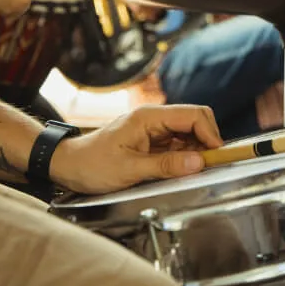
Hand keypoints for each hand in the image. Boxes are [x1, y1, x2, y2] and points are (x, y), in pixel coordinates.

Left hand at [51, 104, 222, 193]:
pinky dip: (185, 156)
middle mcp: (154, 118)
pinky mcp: (152, 141)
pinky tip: (180, 169)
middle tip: (208, 164)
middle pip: (195, 120)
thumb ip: (166, 166)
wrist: (68, 166)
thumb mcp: (130, 169)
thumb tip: (198, 163)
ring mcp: (154, 129)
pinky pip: (178, 144)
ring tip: (192, 170)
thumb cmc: (92, 165)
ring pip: (189, 133)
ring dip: (196, 150)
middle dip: (207, 140)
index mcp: (149, 117)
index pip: (193, 115)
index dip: (210, 134)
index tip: (216, 156)